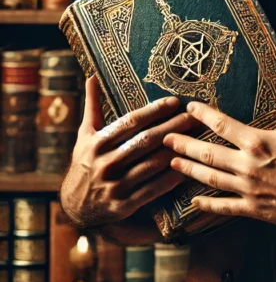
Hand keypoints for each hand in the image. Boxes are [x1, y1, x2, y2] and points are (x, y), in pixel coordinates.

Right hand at [60, 75, 193, 229]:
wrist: (73, 205)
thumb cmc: (85, 162)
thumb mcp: (85, 134)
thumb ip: (93, 105)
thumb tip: (93, 76)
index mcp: (97, 143)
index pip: (130, 122)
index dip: (154, 111)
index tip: (175, 101)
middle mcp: (105, 164)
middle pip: (145, 142)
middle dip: (172, 127)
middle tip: (194, 117)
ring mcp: (114, 186)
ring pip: (151, 165)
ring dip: (175, 151)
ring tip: (196, 139)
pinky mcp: (123, 206)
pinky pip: (152, 190)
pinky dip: (170, 179)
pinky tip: (186, 169)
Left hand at [163, 54, 275, 231]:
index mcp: (258, 142)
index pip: (222, 125)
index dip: (203, 115)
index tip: (188, 108)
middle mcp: (247, 167)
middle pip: (207, 153)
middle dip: (184, 144)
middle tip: (164, 137)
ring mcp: (249, 191)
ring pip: (210, 179)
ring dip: (189, 170)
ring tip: (171, 162)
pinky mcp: (255, 210)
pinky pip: (224, 208)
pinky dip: (207, 206)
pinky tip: (193, 204)